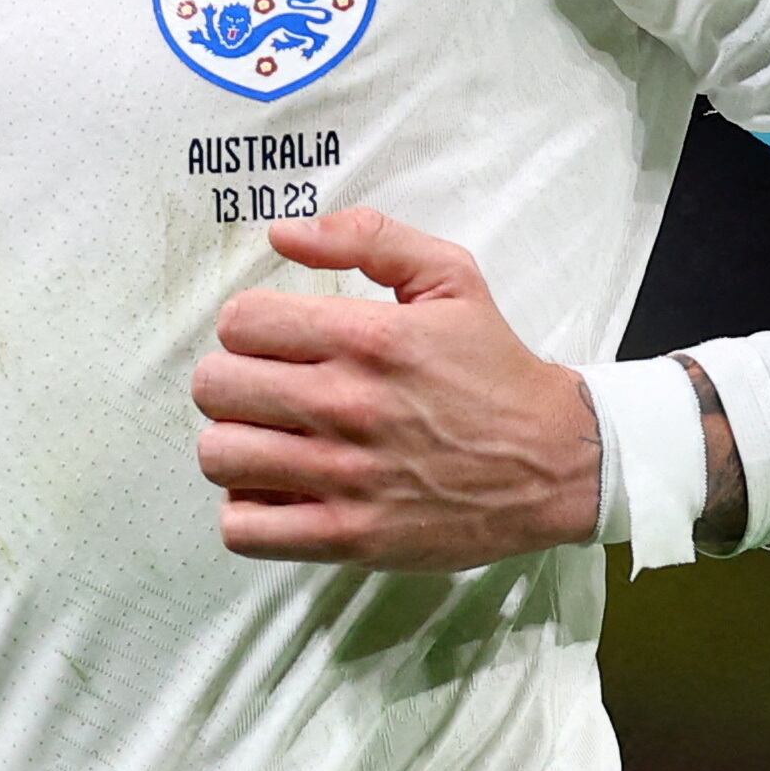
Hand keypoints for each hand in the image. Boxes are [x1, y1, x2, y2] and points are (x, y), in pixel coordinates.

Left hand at [190, 207, 601, 570]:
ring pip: (219, 456)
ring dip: (234, 445)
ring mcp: (345, 477)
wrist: (554, 460)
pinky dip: (247, 511)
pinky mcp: (350, 537)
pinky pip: (245, 528)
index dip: (247, 326)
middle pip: (215, 387)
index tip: (272, 341)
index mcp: (367, 337)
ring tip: (267, 441)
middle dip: (231, 382)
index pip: (240, 322)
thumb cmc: (494, 367)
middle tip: (264, 390)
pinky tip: (278, 491)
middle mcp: (347, 405)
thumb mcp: (450, 276)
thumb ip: (368, 238)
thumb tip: (282, 233)